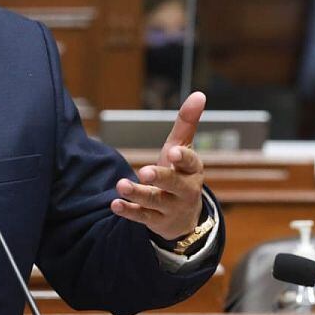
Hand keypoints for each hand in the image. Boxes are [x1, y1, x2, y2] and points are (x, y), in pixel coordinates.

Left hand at [111, 91, 205, 240]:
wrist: (183, 217)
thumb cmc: (180, 173)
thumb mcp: (182, 149)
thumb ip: (187, 123)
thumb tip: (199, 93)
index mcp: (192, 170)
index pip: (190, 162)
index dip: (182, 158)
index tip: (172, 152)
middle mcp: (185, 190)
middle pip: (174, 184)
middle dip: (161, 177)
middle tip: (145, 171)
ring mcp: (170, 207)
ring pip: (154, 201)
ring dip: (137, 193)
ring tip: (121, 185)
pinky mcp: (155, 220)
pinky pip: (141, 216)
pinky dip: (128, 211)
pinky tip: (115, 204)